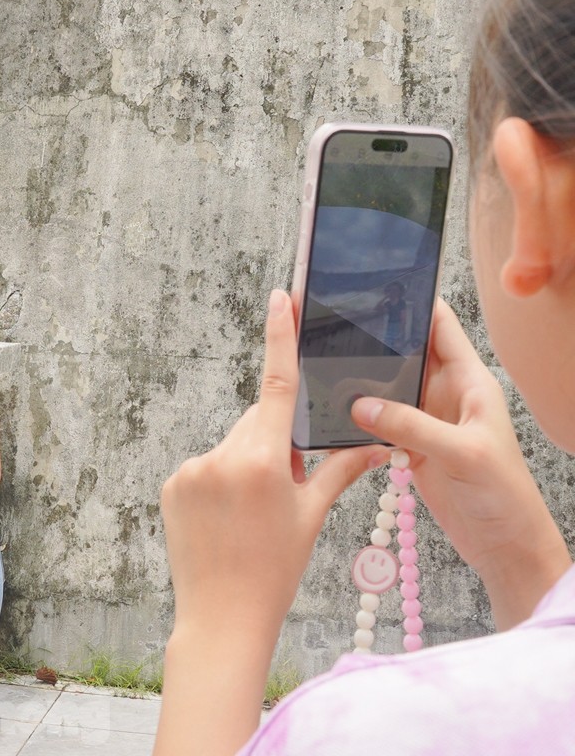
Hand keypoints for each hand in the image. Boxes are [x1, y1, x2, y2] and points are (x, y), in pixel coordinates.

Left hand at [162, 290, 383, 633]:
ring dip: (247, 462)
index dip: (280, 338)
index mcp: (261, 460)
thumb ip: (340, 471)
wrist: (222, 616)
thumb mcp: (311, 517)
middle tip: (284, 485)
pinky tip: (225, 517)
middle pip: (256, 423)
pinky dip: (219, 479)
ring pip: (231, 445)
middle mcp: (220, 456)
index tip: (280, 299)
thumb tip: (376, 444)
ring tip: (251, 513)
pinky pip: (204, 466)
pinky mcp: (172, 484)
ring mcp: (190, 470)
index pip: (277, 386)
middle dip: (275, 440)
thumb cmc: (274, 569)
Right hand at [350, 300, 569, 627]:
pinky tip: (333, 413)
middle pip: (405, 354)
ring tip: (322, 362)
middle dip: (374, 339)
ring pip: (386, 388)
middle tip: (332, 323)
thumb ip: (412, 426)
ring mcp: (426, 422)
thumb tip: (360, 404)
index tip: (376, 283)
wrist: (505, 544)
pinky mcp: (410, 448)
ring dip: (361, 380)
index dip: (412, 302)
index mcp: (469, 382)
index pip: (440, 327)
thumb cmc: (503, 494)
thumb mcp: (463, 453)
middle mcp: (446, 396)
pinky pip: (378, 423)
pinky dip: (357, 419)